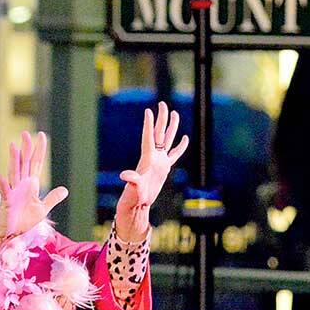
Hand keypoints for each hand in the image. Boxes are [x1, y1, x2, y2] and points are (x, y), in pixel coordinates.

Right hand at [0, 132, 67, 257]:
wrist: (11, 232)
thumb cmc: (23, 220)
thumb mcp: (42, 208)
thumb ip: (52, 198)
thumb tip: (64, 189)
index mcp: (30, 185)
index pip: (36, 163)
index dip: (39, 150)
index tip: (41, 136)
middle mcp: (21, 185)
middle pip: (24, 163)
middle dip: (26, 149)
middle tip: (26, 133)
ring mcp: (13, 192)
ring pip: (14, 172)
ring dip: (13, 160)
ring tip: (13, 146)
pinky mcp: (6, 202)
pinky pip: (4, 192)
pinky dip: (2, 185)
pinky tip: (1, 177)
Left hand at [115, 101, 188, 242]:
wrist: (138, 205)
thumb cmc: (133, 198)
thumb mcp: (133, 189)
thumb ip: (131, 181)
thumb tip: (125, 176)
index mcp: (146, 159)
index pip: (148, 138)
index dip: (148, 125)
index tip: (148, 111)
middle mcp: (153, 157)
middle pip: (159, 133)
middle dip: (161, 119)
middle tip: (163, 104)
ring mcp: (159, 161)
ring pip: (167, 140)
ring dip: (171, 127)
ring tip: (175, 113)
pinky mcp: (165, 168)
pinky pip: (174, 154)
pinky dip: (180, 146)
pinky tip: (185, 138)